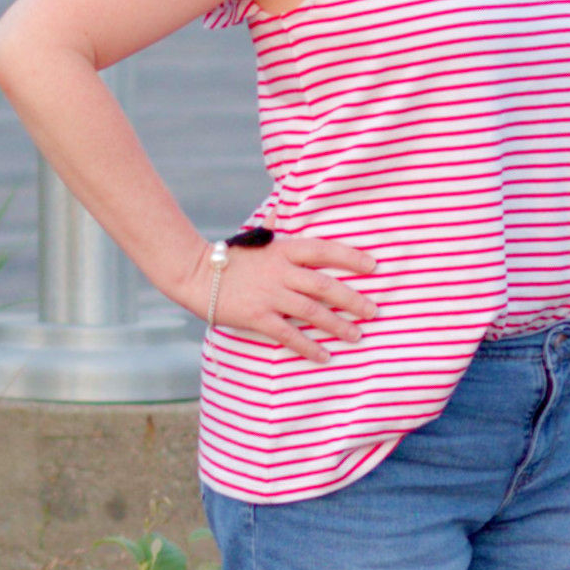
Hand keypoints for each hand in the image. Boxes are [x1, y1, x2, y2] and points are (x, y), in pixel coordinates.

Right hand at [184, 235, 378, 363]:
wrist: (195, 274)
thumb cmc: (229, 259)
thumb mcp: (255, 241)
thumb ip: (275, 232)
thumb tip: (284, 214)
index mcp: (283, 250)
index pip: (323, 250)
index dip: (350, 257)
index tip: (373, 265)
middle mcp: (281, 272)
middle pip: (325, 285)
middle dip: (352, 299)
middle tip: (373, 310)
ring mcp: (270, 295)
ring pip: (312, 311)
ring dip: (337, 324)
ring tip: (356, 335)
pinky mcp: (258, 316)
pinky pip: (289, 334)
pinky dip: (308, 346)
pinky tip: (324, 355)